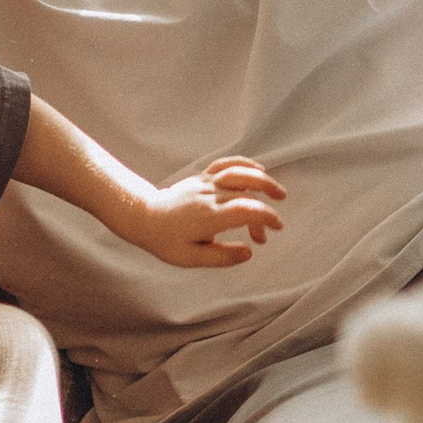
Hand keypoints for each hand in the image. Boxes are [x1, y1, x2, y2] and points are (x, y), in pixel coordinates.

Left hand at [130, 158, 286, 266]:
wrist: (144, 216)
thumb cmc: (166, 240)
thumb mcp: (190, 258)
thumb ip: (221, 257)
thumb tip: (248, 253)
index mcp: (208, 217)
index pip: (244, 210)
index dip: (265, 216)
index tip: (275, 228)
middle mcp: (209, 196)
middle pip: (246, 194)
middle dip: (266, 207)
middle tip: (278, 222)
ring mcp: (205, 183)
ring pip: (238, 173)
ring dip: (262, 179)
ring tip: (278, 192)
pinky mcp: (202, 177)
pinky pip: (226, 164)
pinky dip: (244, 164)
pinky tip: (258, 169)